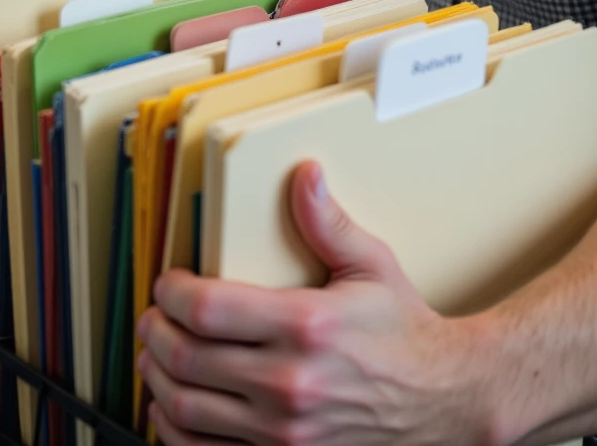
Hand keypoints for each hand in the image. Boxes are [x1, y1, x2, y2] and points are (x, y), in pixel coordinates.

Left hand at [137, 162, 472, 445]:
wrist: (442, 400)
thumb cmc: (404, 334)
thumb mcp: (372, 266)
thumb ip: (328, 222)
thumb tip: (305, 176)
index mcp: (306, 326)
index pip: (208, 308)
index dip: (171, 292)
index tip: (168, 282)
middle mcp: (289, 383)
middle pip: (187, 358)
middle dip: (156, 330)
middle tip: (155, 314)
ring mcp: (283, 431)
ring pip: (187, 408)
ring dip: (157, 378)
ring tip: (155, 354)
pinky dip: (175, 431)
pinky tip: (171, 407)